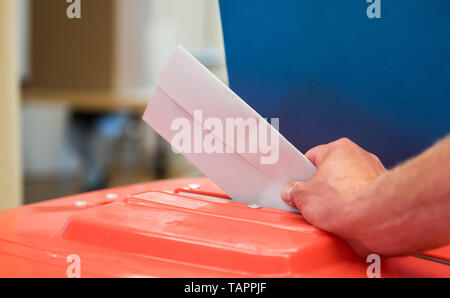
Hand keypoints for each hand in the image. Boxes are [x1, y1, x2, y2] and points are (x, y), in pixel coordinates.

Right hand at [281, 138, 386, 255]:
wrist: (377, 220)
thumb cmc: (347, 201)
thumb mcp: (304, 197)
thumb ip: (293, 192)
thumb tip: (292, 192)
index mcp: (339, 149)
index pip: (312, 157)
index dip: (300, 173)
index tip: (295, 185)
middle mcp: (360, 157)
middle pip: (331, 171)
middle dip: (320, 188)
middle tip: (309, 202)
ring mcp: (375, 174)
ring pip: (347, 187)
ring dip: (337, 200)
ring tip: (328, 214)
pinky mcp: (384, 194)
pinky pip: (361, 200)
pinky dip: (353, 209)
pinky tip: (345, 220)